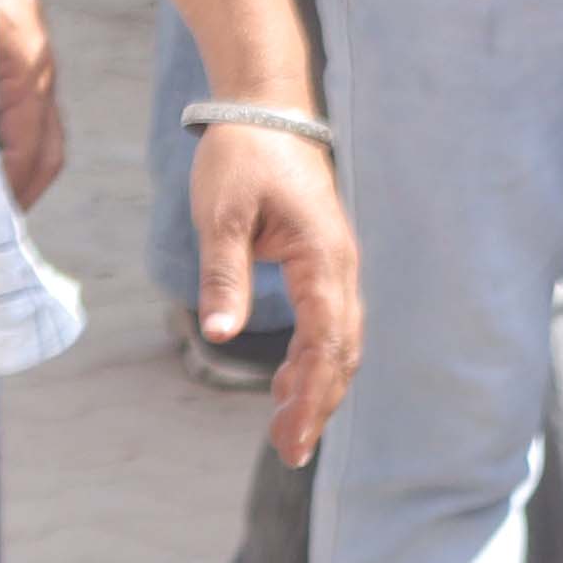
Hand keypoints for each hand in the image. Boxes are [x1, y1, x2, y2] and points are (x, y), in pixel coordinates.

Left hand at [0, 0, 65, 208]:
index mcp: (25, 70)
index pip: (27, 150)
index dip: (6, 191)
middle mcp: (39, 73)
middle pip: (48, 152)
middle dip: (22, 194)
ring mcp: (37, 67)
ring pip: (43, 136)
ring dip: (18, 172)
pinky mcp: (25, 60)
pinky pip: (30, 115)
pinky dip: (12, 146)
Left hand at [189, 123, 363, 464]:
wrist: (267, 110)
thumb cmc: (242, 157)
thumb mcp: (221, 214)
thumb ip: (223, 274)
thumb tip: (220, 333)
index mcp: (323, 256)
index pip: (326, 339)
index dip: (311, 391)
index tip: (289, 434)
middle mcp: (341, 267)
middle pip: (343, 350)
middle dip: (319, 403)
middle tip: (288, 451)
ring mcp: (336, 266)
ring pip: (340, 342)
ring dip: (318, 387)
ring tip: (286, 433)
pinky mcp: (324, 265)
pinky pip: (329, 324)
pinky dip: (313, 361)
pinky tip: (283, 388)